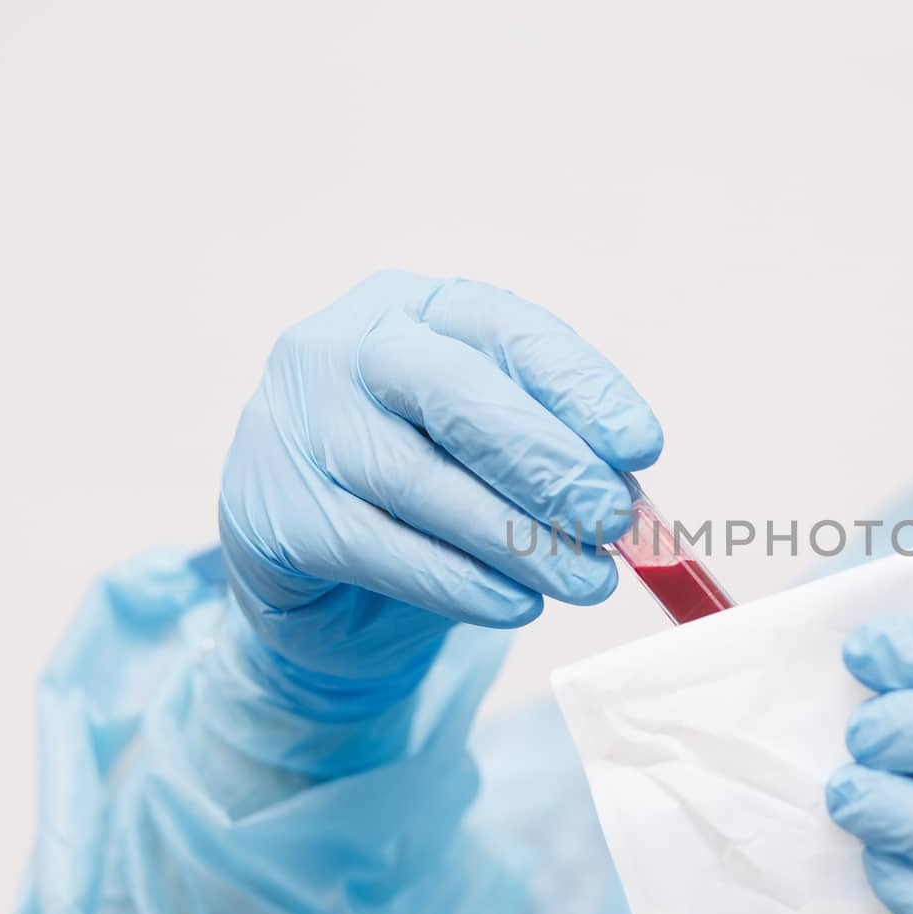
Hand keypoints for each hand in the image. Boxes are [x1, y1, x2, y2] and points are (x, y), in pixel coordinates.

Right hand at [220, 270, 661, 687]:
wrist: (315, 573)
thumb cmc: (425, 492)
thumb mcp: (490, 451)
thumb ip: (554, 455)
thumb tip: (630, 495)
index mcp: (415, 309)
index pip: (508, 330)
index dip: (581, 389)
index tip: (642, 446)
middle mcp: (344, 348)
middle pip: (457, 394)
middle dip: (549, 463)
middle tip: (612, 522)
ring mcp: (294, 424)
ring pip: (421, 481)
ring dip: (517, 540)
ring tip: (585, 580)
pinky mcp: (270, 508)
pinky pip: (381, 548)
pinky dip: (460, 582)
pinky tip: (515, 604)